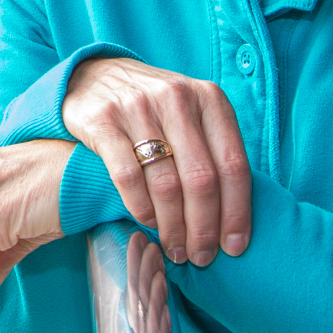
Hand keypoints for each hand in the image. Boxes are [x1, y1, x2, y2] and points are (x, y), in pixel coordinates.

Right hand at [61, 56, 251, 265]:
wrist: (95, 76)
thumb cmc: (156, 109)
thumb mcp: (193, 114)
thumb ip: (215, 150)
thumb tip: (237, 216)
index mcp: (210, 98)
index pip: (234, 165)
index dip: (237, 212)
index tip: (235, 247)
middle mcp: (177, 98)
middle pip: (201, 179)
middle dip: (204, 227)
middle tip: (201, 257)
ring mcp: (138, 107)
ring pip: (166, 183)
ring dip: (173, 226)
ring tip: (175, 249)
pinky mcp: (103, 121)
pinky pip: (128, 176)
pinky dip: (141, 208)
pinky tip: (147, 223)